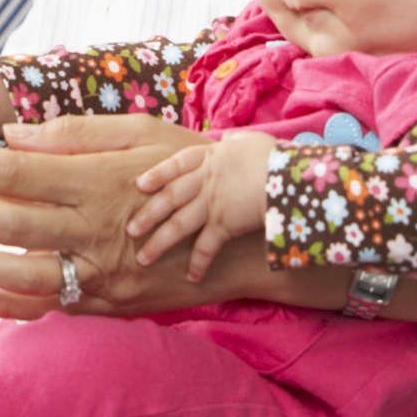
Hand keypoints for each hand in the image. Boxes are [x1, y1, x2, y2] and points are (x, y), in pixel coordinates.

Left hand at [0, 115, 246, 317]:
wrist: (252, 235)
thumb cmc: (195, 168)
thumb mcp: (144, 135)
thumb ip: (75, 137)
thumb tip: (11, 137)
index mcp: (100, 182)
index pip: (15, 170)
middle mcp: (96, 232)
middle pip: (7, 220)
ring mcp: (101, 275)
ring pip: (18, 273)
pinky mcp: (108, 305)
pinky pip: (47, 310)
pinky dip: (4, 306)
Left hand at [129, 131, 275, 279]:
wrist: (286, 175)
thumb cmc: (273, 156)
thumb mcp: (251, 141)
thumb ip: (236, 142)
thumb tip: (230, 139)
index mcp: (210, 158)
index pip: (176, 165)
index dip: (156, 175)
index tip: (140, 185)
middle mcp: (205, 181)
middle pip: (168, 198)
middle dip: (147, 215)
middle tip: (130, 230)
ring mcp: (212, 203)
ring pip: (177, 225)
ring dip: (159, 243)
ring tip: (143, 259)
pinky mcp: (224, 224)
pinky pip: (207, 247)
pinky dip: (199, 263)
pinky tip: (191, 277)